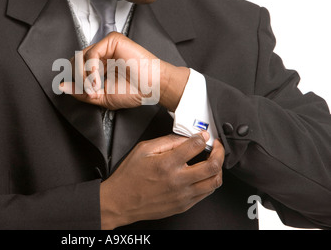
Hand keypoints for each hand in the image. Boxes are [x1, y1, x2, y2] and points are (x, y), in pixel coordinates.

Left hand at [59, 32, 189, 110]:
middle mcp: (101, 53)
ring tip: (96, 88)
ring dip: (84, 76)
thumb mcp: (101, 97)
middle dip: (78, 79)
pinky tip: (99, 80)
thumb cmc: (134, 91)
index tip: (80, 92)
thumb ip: (81, 92)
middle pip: (75, 61)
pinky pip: (92, 53)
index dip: (74, 80)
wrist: (152, 87)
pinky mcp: (113, 40)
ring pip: (81, 57)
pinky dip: (92, 69)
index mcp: (99, 65)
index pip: (76, 67)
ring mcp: (106, 45)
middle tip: (89, 91)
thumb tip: (61, 86)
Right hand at [100, 132, 224, 228]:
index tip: (203, 136)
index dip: (203, 137)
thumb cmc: (130, 176)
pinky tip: (203, 175)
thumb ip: (166, 141)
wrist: (121, 201)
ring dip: (218, 169)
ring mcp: (182, 195)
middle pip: (213, 166)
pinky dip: (209, 182)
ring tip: (213, 161)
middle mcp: (177, 180)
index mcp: (167, 164)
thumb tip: (186, 137)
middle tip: (217, 147)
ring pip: (214, 182)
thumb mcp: (143, 149)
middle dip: (220, 152)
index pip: (196, 146)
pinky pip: (206, 194)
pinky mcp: (183, 205)